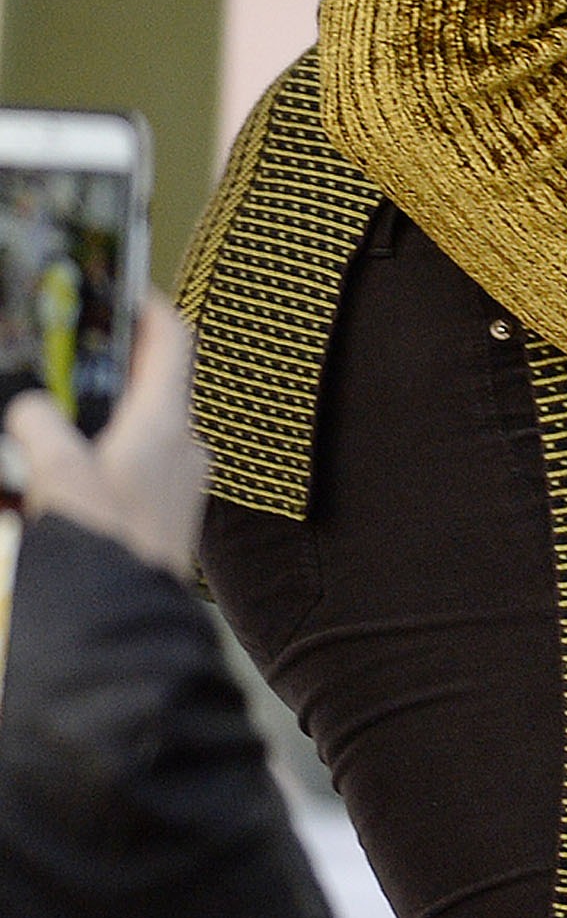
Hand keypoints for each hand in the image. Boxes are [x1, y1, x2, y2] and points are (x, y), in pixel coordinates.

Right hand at [7, 295, 205, 579]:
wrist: (124, 625)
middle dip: (116, 369)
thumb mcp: (60, 479)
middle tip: (76, 358)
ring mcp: (181, 481)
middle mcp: (184, 447)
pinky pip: (141, 466)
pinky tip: (72, 475)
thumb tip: (31, 409)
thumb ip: (41, 431)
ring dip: (108, 417)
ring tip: (62, 420)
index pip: (172, 342)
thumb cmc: (102, 551)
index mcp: (165, 425)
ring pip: (145, 427)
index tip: (125, 292)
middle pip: (156, 384)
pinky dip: (110, 456)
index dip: (149, 310)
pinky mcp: (168, 511)